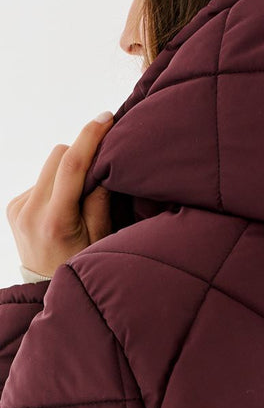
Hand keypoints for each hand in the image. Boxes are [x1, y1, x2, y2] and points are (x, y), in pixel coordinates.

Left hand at [5, 112, 114, 277]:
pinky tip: (64, 206)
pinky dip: (56, 184)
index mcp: (55, 220)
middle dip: (81, 153)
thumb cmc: (83, 264)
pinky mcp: (13, 207)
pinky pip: (40, 180)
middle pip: (57, 156)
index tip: (106, 118)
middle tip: (101, 165)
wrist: (47, 289)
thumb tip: (102, 161)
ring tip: (80, 196)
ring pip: (48, 165)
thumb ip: (100, 198)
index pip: (71, 165)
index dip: (89, 136)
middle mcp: (30, 211)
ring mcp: (17, 208)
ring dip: (67, 170)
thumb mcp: (101, 236)